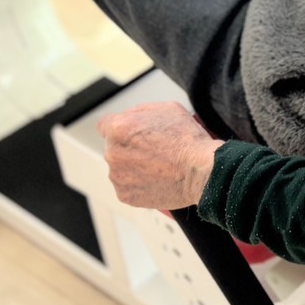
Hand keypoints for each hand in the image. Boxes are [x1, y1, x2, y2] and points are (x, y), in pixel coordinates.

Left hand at [98, 101, 221, 208]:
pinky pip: (127, 186)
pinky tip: (156, 179)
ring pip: (120, 168)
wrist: (201, 171)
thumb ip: (140, 111)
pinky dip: (139, 184)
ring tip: (158, 167)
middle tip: (153, 150)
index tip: (130, 133)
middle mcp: (112, 153)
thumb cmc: (187, 139)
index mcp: (119, 128)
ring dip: (132, 166)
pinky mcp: (125, 195)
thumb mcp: (167, 108)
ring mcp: (117, 177)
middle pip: (113, 147)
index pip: (104, 125)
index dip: (120, 128)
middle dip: (129, 147)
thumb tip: (130, 118)